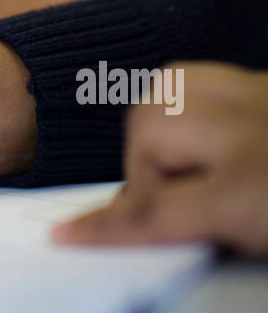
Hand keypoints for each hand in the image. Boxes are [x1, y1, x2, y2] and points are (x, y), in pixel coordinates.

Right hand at [53, 64, 267, 255]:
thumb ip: (212, 238)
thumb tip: (159, 228)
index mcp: (252, 189)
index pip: (152, 211)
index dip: (101, 228)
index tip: (65, 234)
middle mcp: (252, 128)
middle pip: (147, 128)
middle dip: (139, 166)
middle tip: (161, 199)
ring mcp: (262, 94)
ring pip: (167, 84)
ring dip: (157, 123)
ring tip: (178, 160)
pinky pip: (205, 74)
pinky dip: (190, 100)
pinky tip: (205, 133)